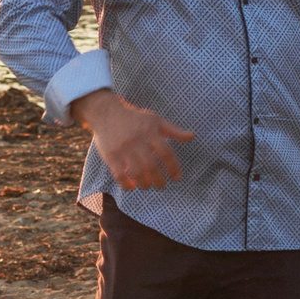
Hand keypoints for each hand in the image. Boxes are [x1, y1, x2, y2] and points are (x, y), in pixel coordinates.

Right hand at [74, 89, 194, 189]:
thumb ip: (174, 130)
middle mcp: (137, 141)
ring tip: (148, 186)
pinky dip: (126, 184)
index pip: (166, 153)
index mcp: (150, 132)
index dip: (173, 167)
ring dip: (144, 184)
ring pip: (136, 172)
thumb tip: (193, 136)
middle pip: (152, 166)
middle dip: (159, 180)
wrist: (107, 112)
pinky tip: (132, 186)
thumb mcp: (156, 120)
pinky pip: (119, 175)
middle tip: (161, 185)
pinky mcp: (110, 156)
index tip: (176, 178)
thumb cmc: (135, 118)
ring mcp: (123, 149)